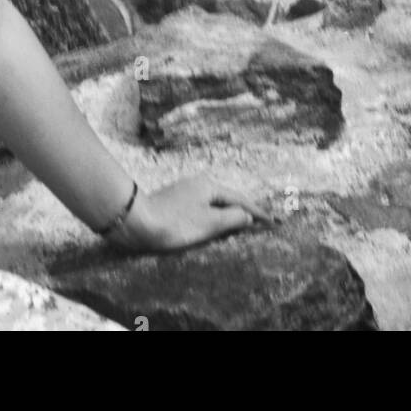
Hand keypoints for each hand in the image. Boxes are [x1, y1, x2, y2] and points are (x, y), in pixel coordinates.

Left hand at [109, 175, 271, 253]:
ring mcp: (184, 192)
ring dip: (227, 214)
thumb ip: (232, 218)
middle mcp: (198, 184)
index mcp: (210, 186)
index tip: (273, 221)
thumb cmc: (175, 223)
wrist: (136, 222)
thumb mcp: (209, 223)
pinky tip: (210, 227)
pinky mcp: (173, 203)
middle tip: (259, 223)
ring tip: (239, 227)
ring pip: (213, 204)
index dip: (257, 212)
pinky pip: (201, 209)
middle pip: (227, 198)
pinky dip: (212, 217)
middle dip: (243, 210)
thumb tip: (248, 216)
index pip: (240, 199)